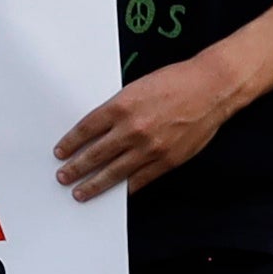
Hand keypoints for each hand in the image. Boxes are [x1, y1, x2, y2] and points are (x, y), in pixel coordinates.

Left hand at [53, 49, 246, 198]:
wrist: (212, 88)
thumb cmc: (177, 81)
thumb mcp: (138, 86)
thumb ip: (119, 108)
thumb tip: (99, 129)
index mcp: (122, 105)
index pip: (86, 129)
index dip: (70, 143)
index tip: (60, 152)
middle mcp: (132, 128)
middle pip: (95, 154)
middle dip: (76, 168)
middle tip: (62, 177)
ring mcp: (150, 147)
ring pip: (114, 172)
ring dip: (94, 184)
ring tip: (80, 192)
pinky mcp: (167, 160)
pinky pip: (140, 179)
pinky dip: (125, 187)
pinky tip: (115, 192)